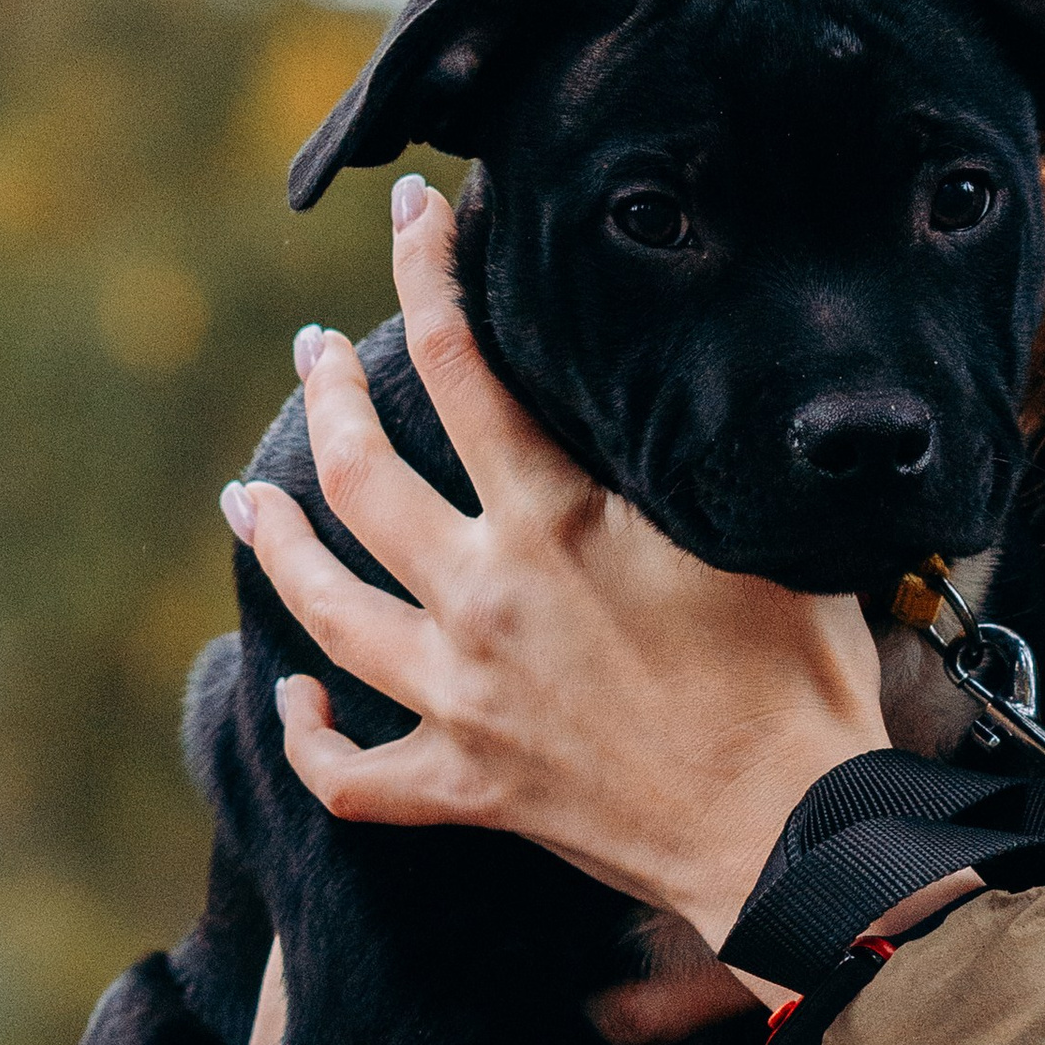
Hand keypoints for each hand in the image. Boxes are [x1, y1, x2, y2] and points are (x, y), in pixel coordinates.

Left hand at [221, 178, 888, 945]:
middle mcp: (489, 598)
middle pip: (361, 477)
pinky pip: (352, 770)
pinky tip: (291, 697)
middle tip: (309, 352)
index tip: (409, 215)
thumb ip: (689, 472)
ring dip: (277, 545)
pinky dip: (308, 735)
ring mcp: (465, 697)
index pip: (461, 366)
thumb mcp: (755, 537)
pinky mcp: (469, 785)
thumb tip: (681, 400)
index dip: (425, 274)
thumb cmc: (800, 681)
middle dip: (324, 398)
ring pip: (327, 611)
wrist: (790, 828)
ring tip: (244, 499)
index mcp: (558, 521)